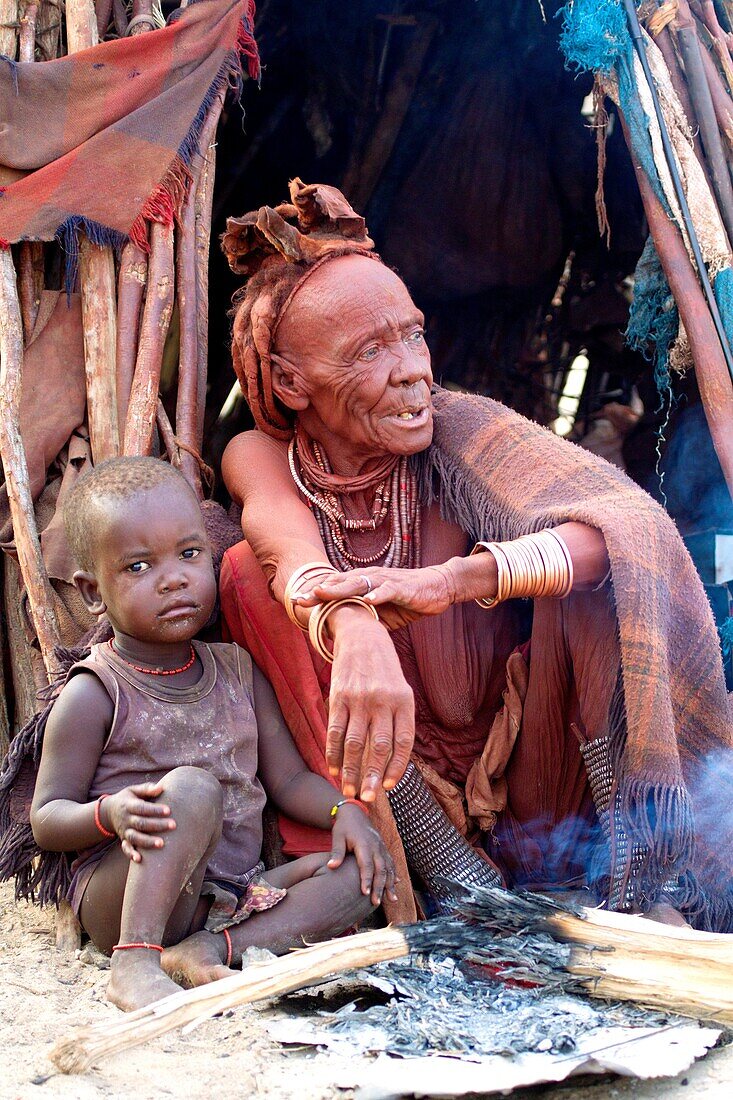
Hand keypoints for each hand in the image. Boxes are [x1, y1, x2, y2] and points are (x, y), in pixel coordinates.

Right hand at [102, 782, 175, 862]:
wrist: (108, 812)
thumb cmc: (128, 799)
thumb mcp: (134, 790)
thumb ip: (147, 789)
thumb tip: (161, 787)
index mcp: (129, 805)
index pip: (142, 808)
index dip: (155, 810)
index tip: (169, 810)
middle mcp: (126, 819)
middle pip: (141, 823)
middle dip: (157, 825)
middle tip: (173, 825)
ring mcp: (124, 831)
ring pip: (135, 837)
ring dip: (147, 842)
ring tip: (161, 843)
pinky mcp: (124, 840)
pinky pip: (126, 848)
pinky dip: (131, 854)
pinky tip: (139, 859)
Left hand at [299, 564, 456, 630]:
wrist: (437, 587)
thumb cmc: (406, 599)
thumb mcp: (380, 613)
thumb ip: (362, 619)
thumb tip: (343, 636)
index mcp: (362, 584)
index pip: (334, 589)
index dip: (315, 596)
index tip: (295, 603)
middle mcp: (369, 578)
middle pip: (339, 584)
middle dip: (318, 591)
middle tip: (299, 598)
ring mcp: (384, 581)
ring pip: (358, 584)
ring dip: (340, 588)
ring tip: (322, 593)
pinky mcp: (401, 587)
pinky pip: (387, 590)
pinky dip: (377, 594)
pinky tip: (367, 600)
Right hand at [325, 612, 414, 801]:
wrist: (362, 636)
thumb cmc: (385, 671)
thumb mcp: (401, 690)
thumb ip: (398, 721)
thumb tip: (391, 762)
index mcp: (404, 701)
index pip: (402, 741)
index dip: (396, 767)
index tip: (388, 786)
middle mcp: (383, 700)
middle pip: (378, 746)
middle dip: (373, 776)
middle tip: (368, 799)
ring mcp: (359, 698)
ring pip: (354, 742)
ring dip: (351, 770)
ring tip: (349, 790)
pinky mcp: (339, 696)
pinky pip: (335, 730)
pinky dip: (333, 752)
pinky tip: (333, 768)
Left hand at [327, 804, 397, 905]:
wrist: (354, 813)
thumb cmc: (344, 827)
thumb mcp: (337, 837)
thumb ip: (336, 852)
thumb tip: (331, 866)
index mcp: (364, 844)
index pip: (366, 864)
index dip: (366, 879)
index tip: (365, 893)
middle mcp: (376, 846)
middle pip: (380, 869)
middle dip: (380, 887)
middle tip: (376, 902)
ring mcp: (382, 847)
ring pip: (389, 867)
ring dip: (390, 884)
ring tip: (392, 899)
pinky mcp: (384, 848)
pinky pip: (391, 863)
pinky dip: (394, 874)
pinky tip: (396, 884)